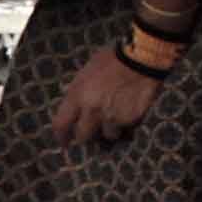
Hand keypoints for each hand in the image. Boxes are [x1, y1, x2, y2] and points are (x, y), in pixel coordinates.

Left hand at [44, 45, 164, 145]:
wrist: (140, 58)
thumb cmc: (112, 60)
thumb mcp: (86, 72)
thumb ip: (78, 92)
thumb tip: (75, 107)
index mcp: (77, 96)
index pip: (61, 124)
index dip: (61, 137)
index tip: (64, 143)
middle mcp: (92, 110)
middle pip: (83, 137)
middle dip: (87, 136)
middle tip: (92, 134)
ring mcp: (111, 117)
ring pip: (108, 136)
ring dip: (111, 131)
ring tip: (117, 119)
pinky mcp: (130, 120)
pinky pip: (127, 130)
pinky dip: (128, 126)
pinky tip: (131, 113)